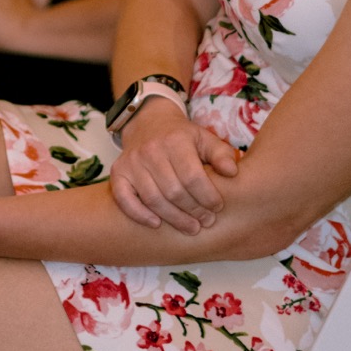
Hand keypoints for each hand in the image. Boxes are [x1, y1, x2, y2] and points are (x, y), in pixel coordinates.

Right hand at [111, 98, 239, 235]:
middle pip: (174, 191)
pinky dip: (139, 214)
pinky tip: (156, 224)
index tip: (218, 207)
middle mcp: (150, 151)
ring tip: (190, 228)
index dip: (207, 196)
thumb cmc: (181, 137)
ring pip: (153, 199)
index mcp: (175, 141)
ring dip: (173, 218)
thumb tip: (232, 172)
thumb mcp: (204, 138)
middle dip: (193, 211)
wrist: (148, 123)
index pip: (193, 177)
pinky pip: (124, 199)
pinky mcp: (118, 172)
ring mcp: (132, 162)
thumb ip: (221, 154)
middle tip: (206, 222)